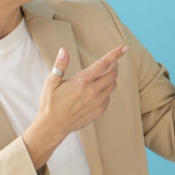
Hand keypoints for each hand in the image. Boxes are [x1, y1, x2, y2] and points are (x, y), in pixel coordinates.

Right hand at [22, 45, 125, 167]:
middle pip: (113, 74)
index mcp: (82, 81)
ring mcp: (97, 102)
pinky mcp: (99, 111)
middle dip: (113, 66)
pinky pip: (108, 98)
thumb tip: (64, 50)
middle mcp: (93, 91)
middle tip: (108, 64)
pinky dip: (105, 92)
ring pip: (112, 85)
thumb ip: (60, 65)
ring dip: (110, 79)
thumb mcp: (51, 82)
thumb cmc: (50, 103)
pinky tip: (94, 92)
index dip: (115, 54)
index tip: (124, 47)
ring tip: (100, 77)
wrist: (52, 127)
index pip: (104, 63)